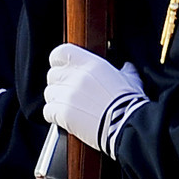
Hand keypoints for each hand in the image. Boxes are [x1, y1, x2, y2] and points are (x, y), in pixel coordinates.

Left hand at [43, 42, 148, 157]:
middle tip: (71, 94)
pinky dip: (53, 116)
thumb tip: (125, 68)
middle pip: (52, 75)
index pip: (60, 53)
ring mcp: (67, 95)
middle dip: (59, 84)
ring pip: (49, 94)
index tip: (63, 68)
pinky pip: (47, 111)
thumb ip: (124, 71)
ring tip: (71, 108)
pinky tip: (65, 119)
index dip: (59, 62)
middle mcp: (76, 77)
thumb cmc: (129, 104)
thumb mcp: (131, 80)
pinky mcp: (62, 113)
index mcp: (90, 64)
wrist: (127, 125)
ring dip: (56, 101)